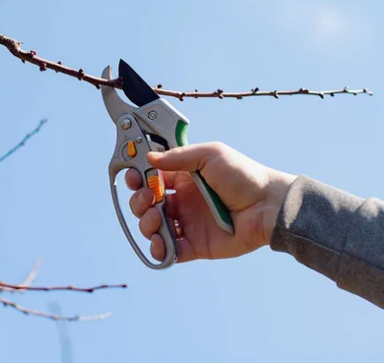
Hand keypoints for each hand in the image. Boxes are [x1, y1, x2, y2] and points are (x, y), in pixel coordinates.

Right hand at [126, 142, 295, 262]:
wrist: (269, 206)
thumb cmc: (244, 175)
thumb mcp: (210, 154)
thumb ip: (178, 157)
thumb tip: (148, 158)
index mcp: (183, 179)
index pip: (151, 178)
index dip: (139, 178)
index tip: (136, 177)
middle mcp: (182, 202)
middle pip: (146, 204)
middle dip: (139, 202)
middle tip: (149, 198)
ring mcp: (188, 224)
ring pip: (153, 228)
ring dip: (146, 224)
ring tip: (157, 219)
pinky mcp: (195, 246)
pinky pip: (169, 252)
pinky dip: (158, 250)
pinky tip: (159, 242)